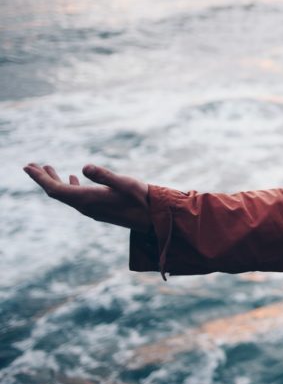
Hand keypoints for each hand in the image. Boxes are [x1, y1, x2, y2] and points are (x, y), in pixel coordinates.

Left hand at [23, 163, 151, 230]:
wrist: (155, 218)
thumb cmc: (143, 199)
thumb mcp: (125, 183)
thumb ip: (104, 175)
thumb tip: (83, 166)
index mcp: (88, 199)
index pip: (56, 190)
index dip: (40, 178)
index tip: (27, 166)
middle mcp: (86, 206)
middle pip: (57, 193)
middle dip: (43, 178)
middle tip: (29, 165)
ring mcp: (92, 209)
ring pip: (66, 195)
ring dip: (55, 181)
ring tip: (46, 168)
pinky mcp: (99, 209)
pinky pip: (77, 197)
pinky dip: (69, 186)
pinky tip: (73, 178)